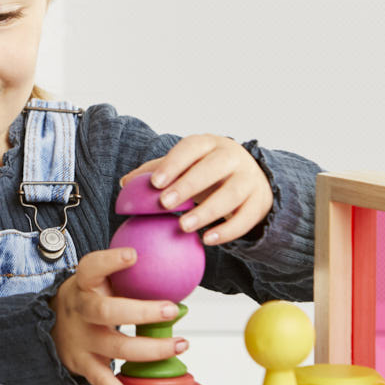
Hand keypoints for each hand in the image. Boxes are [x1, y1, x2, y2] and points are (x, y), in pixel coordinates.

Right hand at [51, 248, 188, 384]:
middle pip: (107, 311)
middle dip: (142, 312)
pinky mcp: (83, 364)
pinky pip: (102, 382)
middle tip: (172, 309)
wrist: (50, 329)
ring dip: (150, 349)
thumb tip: (172, 266)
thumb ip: (124, 275)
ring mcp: (82, 340)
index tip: (133, 256)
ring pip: (115, 347)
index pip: (91, 268)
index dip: (110, 261)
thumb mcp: (95, 281)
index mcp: (83, 285)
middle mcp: (81, 312)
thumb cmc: (87, 300)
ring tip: (180, 344)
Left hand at [121, 135, 272, 245]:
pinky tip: (207, 240)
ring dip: (207, 211)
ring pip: (231, 194)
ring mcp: (250, 179)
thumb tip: (125, 184)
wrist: (250, 179)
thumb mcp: (185, 165)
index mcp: (210, 144)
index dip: (174, 164)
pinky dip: (227, 231)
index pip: (192, 148)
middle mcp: (233, 157)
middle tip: (165, 204)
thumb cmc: (207, 171)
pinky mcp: (259, 202)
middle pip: (214, 168)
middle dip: (189, 185)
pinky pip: (245, 218)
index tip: (155, 183)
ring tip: (184, 226)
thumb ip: (157, 171)